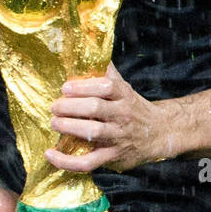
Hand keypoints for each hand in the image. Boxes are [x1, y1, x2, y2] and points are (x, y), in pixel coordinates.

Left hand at [47, 63, 172, 172]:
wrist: (160, 134)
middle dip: (70, 107)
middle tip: (54, 107)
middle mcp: (122, 115)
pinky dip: (67, 162)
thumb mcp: (124, 88)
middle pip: (96, 108)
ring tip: (54, 123)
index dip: (84, 86)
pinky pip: (88, 162)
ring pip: (93, 133)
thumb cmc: (133, 108)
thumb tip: (89, 49)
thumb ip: (106, 73)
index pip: (106, 87)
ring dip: (69, 127)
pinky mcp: (112, 157)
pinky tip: (51, 155)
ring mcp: (118, 137)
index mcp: (124, 96)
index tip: (65, 88)